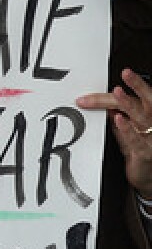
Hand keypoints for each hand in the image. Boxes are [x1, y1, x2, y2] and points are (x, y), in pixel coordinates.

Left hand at [76, 69, 151, 198]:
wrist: (147, 175)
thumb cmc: (139, 149)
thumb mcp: (128, 130)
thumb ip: (118, 116)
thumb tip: (103, 103)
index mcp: (148, 115)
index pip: (141, 97)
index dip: (133, 84)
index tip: (123, 73)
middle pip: (147, 101)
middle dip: (138, 85)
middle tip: (126, 73)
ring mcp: (151, 138)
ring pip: (141, 117)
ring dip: (127, 103)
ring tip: (116, 93)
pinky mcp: (145, 152)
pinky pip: (135, 139)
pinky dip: (126, 129)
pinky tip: (118, 120)